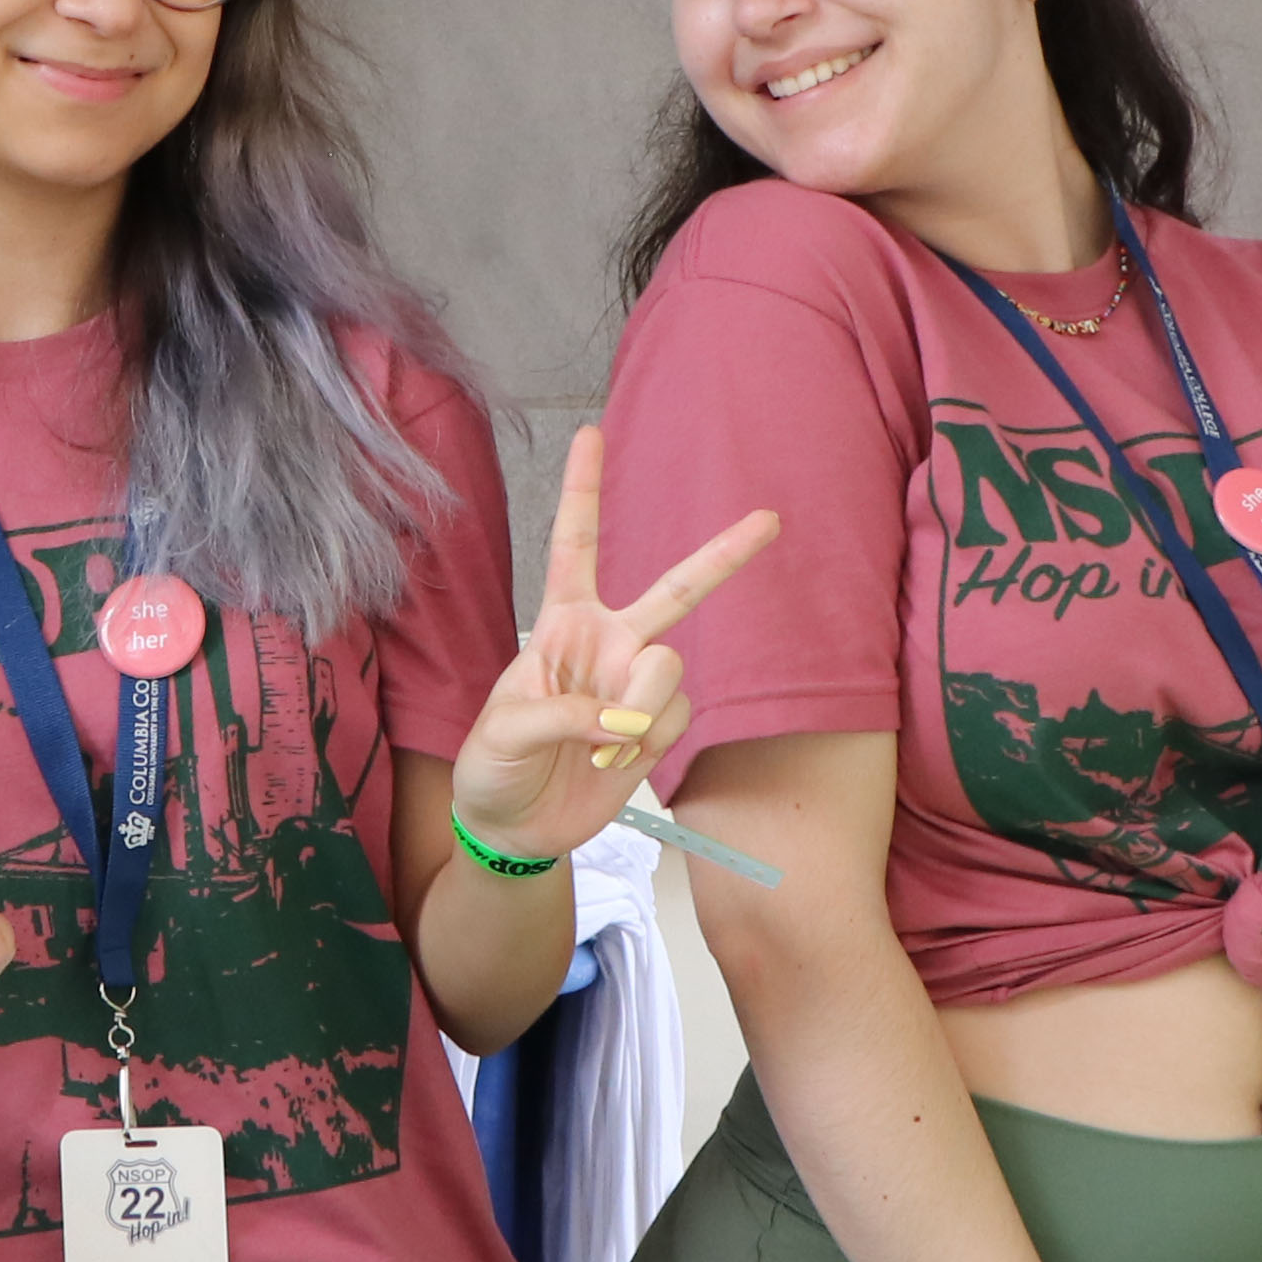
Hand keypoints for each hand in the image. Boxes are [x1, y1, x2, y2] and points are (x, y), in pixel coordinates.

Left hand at [442, 431, 773, 867]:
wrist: (515, 828)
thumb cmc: (492, 768)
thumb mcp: (501, 733)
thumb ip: (556, 715)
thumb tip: (614, 717)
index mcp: (559, 624)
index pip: (574, 545)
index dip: (582, 489)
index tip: (591, 432)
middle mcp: (608, 643)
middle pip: (676, 589)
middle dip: (724, 555)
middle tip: (769, 520)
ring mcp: (637, 685)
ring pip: (672, 670)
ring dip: (640, 709)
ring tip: (600, 743)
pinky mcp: (656, 727)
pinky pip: (676, 719)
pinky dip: (645, 743)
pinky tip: (614, 761)